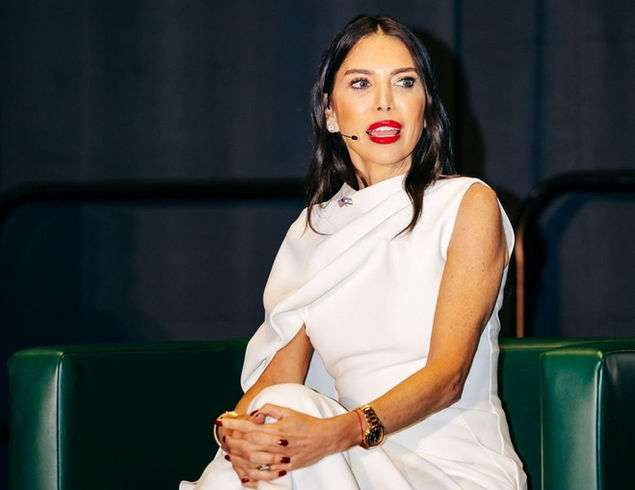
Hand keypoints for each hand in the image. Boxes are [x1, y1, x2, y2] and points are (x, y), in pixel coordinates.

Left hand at [219, 404, 351, 484]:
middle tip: (222, 437)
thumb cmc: (308, 423)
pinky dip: (254, 471)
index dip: (234, 425)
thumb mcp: (289, 411)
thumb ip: (271, 408)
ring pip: (255, 459)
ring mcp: (282, 457)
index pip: (250, 427)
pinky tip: (244, 469)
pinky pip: (267, 472)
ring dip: (239, 456)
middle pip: (248, 445)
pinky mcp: (287, 467)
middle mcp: (278, 444)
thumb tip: (256, 411)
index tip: (222, 422)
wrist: (326, 437)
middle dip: (232, 441)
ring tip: (228, 451)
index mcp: (277, 428)